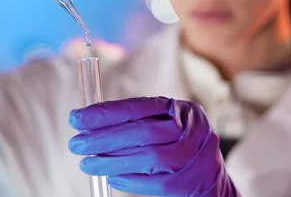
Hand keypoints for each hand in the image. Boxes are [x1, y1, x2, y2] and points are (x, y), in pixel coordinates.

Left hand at [69, 97, 238, 195]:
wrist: (214, 183)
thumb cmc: (179, 149)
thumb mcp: (166, 127)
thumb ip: (137, 123)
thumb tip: (90, 124)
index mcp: (182, 110)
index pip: (139, 107)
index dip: (106, 112)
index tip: (77, 118)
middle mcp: (192, 130)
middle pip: (143, 132)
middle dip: (104, 137)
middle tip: (75, 144)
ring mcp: (194, 158)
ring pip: (148, 157)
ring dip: (111, 161)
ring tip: (86, 164)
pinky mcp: (190, 184)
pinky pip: (155, 183)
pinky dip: (130, 180)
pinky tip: (111, 178)